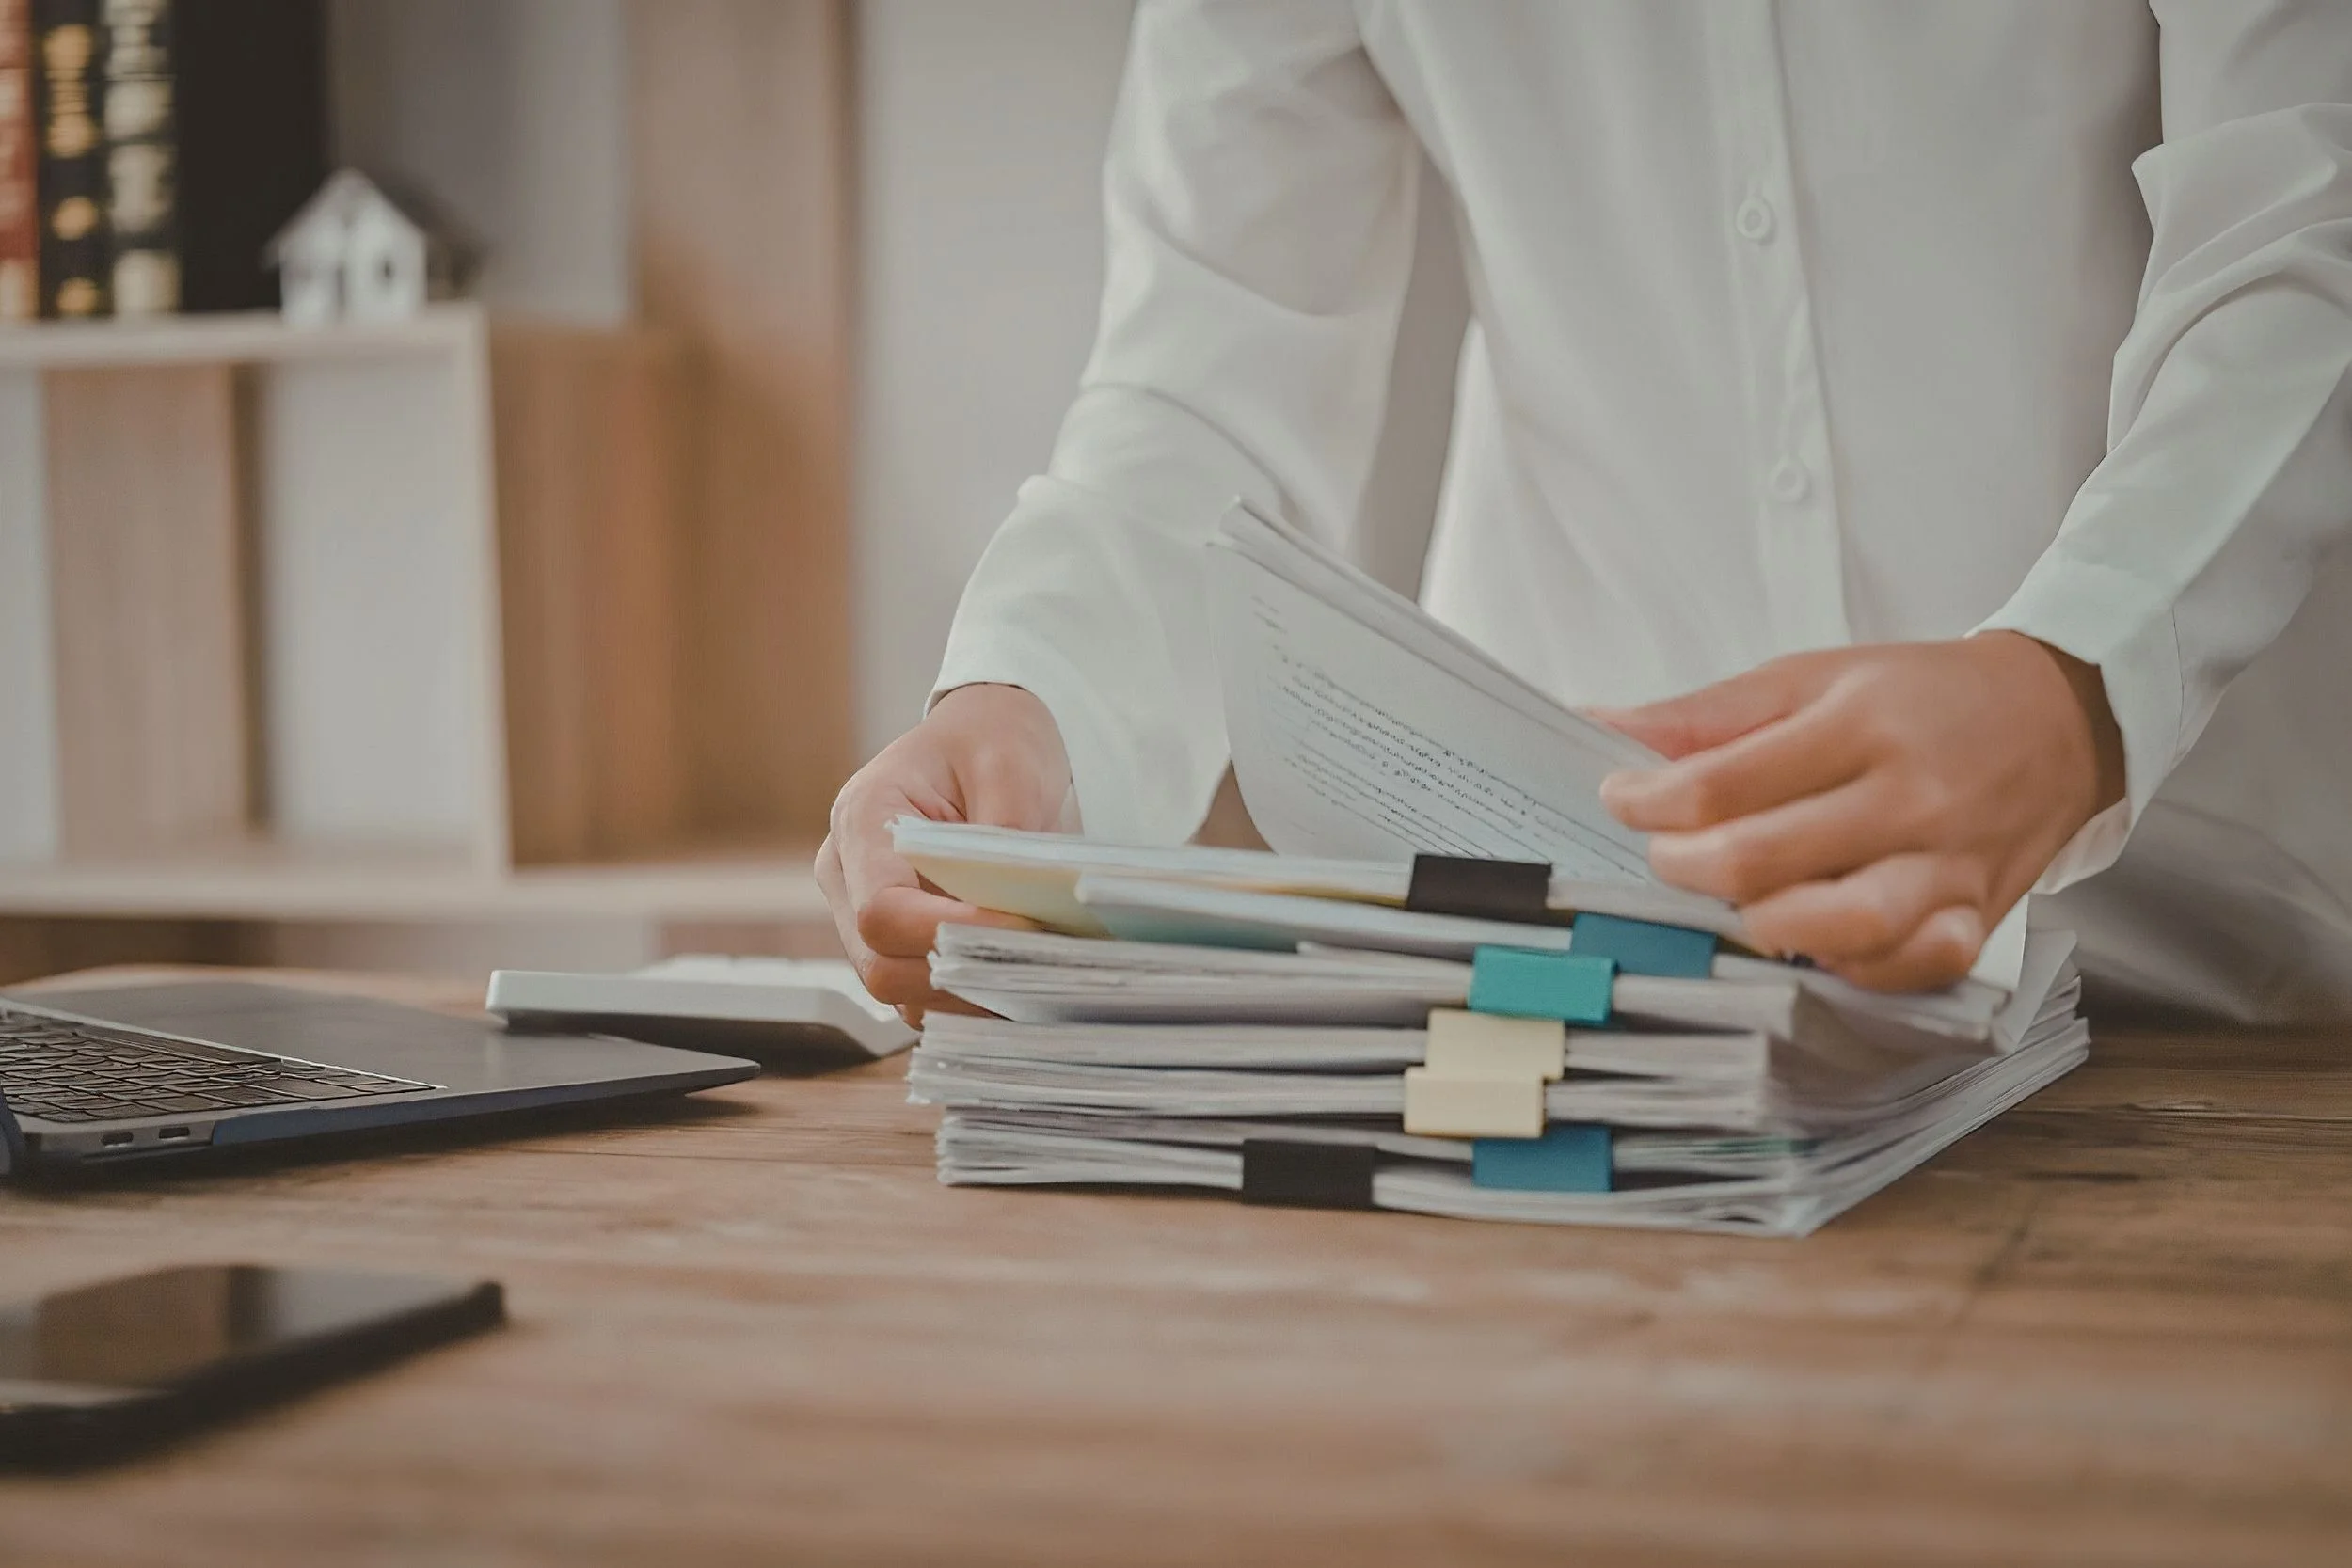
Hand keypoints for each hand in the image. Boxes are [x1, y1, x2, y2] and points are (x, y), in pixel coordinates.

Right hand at [815, 684, 1072, 1022]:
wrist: (987, 739)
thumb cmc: (992, 741)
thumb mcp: (1010, 765)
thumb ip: (1004, 839)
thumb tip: (1016, 914)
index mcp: (861, 817)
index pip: (880, 909)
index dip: (947, 932)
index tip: (1020, 928)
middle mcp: (846, 872)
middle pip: (879, 963)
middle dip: (958, 977)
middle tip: (1039, 965)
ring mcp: (861, 913)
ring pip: (898, 990)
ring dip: (967, 997)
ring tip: (1038, 978)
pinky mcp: (895, 940)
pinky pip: (921, 992)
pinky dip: (969, 1000)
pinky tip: (1021, 984)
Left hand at [1593, 632, 2124, 990]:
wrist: (2057, 717)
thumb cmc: (1920, 699)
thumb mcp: (1813, 677)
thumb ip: (1709, 713)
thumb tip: (1602, 723)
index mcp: (1860, 725)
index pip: (1724, 781)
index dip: (1649, 800)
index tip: (1620, 798)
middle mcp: (1908, 797)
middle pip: (1763, 859)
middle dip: (1684, 867)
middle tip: (1665, 856)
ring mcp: (1946, 865)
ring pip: (1839, 927)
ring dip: (1764, 926)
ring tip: (1735, 904)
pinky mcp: (1974, 917)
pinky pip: (1905, 967)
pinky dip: (1848, 967)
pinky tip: (1812, 942)